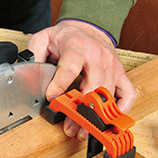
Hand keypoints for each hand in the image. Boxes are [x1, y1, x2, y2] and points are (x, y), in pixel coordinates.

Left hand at [27, 20, 135, 140]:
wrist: (87, 27)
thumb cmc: (65, 37)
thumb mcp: (43, 39)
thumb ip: (34, 55)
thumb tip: (29, 75)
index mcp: (76, 46)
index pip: (70, 68)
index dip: (60, 85)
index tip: (51, 99)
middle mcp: (97, 56)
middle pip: (92, 86)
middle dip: (80, 109)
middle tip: (70, 125)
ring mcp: (111, 65)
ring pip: (108, 94)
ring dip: (95, 116)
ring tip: (82, 130)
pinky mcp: (120, 73)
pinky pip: (127, 93)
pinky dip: (122, 108)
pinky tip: (109, 118)